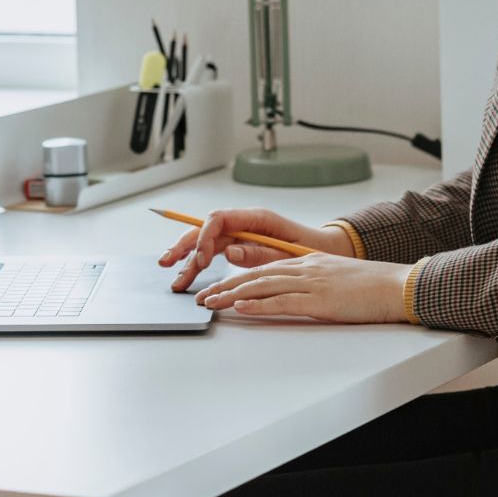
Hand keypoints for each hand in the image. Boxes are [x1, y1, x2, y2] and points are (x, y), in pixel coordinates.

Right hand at [157, 208, 351, 291]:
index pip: (219, 220)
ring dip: (188, 259)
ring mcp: (242, 235)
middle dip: (184, 246)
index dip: (204, 238)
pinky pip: (215, 253)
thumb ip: (260, 252)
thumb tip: (230, 251)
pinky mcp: (242, 248)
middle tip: (168, 264)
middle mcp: (245, 224)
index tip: (200, 260)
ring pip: (206, 243)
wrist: (329, 252)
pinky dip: (200, 265)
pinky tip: (188, 276)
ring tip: (174, 278)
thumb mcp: (290, 254)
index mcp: (257, 219)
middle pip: (206, 230)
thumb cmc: (314, 249)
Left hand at [193, 252, 413, 323]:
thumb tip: (295, 295)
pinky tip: (242, 308)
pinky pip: (282, 301)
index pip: (265, 268)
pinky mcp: (320, 299)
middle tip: (204, 296)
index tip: (218, 287)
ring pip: (263, 286)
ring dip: (233, 295)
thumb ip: (314, 284)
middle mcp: (305, 268)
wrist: (397, 285)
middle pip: (256, 275)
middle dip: (226, 286)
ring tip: (212, 303)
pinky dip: (259, 304)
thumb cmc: (372, 287)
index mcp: (308, 262)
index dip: (238, 278)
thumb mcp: (336, 279)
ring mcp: (312, 282)